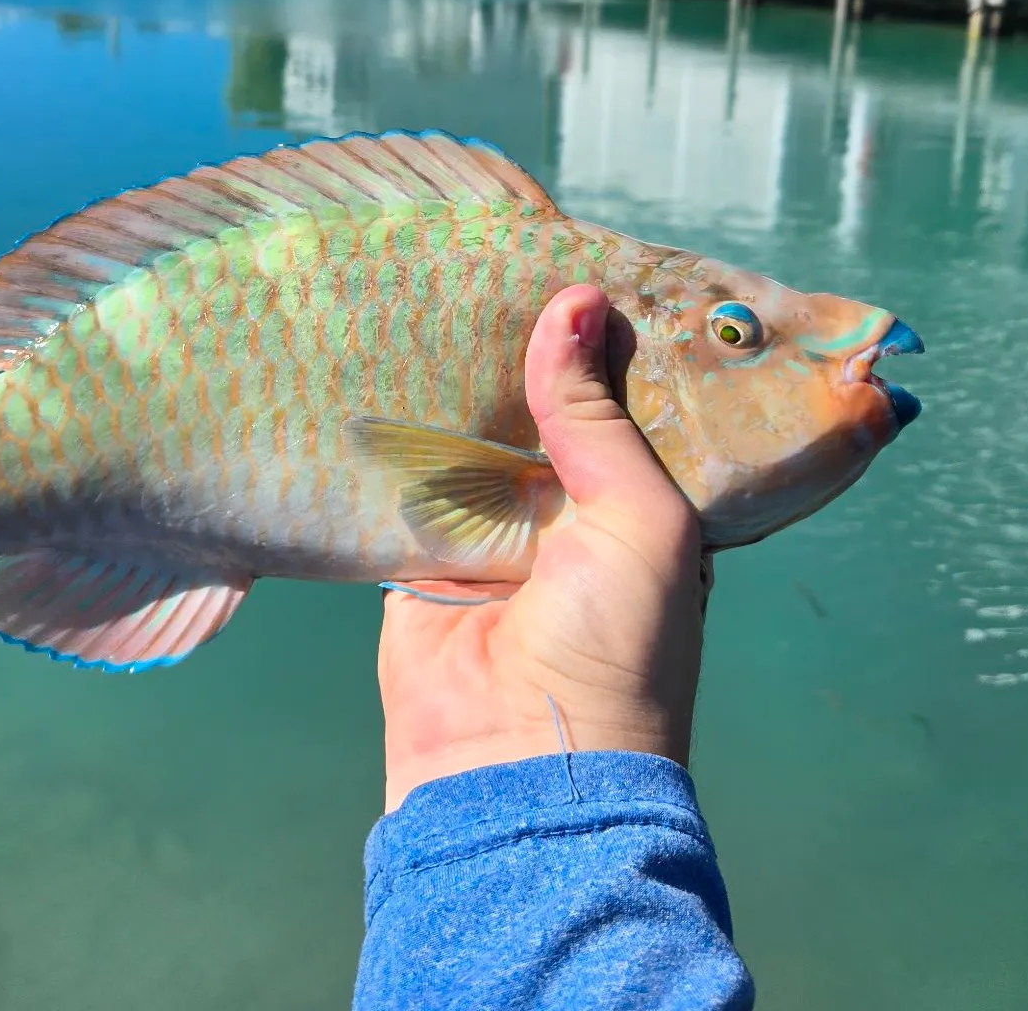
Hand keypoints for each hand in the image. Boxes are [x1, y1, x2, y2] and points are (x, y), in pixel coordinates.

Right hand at [376, 284, 714, 811]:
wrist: (518, 763)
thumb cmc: (617, 645)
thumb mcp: (640, 518)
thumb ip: (598, 415)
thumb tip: (574, 303)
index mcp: (644, 507)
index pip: (629, 404)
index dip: (610, 341)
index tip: (581, 264)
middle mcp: (571, 515)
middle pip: (546, 412)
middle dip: (525, 353)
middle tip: (493, 264)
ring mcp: (494, 535)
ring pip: (473, 438)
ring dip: (457, 386)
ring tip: (434, 295)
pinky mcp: (420, 555)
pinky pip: (408, 483)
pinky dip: (397, 439)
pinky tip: (383, 368)